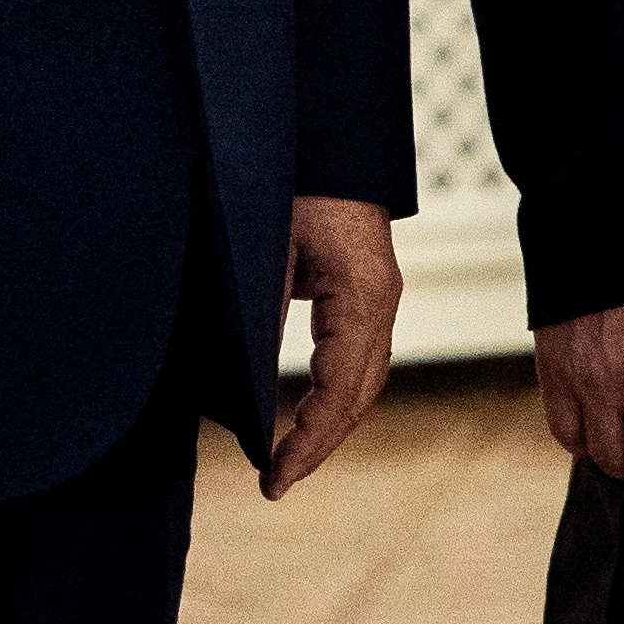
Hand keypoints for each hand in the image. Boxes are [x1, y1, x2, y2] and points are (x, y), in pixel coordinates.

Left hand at [262, 198, 401, 497]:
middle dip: (319, 445)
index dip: (310, 440)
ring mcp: (377, 300)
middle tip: (275, 484)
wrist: (323, 138)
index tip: (276, 476)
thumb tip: (243, 381)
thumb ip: (260, 310)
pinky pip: (353, 358)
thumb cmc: (289, 179)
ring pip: (361, 382)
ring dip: (328, 425)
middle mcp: (379, 304)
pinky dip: (330, 395)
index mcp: (362, 295)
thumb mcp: (265, 244)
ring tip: (286, 465)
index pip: (342, 388)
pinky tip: (301, 416)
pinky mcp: (362, 294)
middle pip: (359, 395)